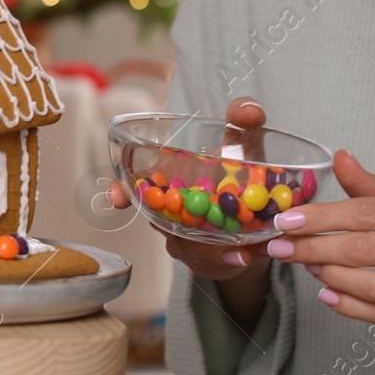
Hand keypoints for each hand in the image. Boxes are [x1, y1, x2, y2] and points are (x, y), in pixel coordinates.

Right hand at [106, 97, 273, 280]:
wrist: (259, 215)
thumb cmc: (241, 174)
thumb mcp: (245, 145)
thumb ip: (244, 123)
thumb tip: (247, 109)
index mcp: (171, 181)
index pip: (135, 187)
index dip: (121, 192)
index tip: (115, 198)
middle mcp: (171, 212)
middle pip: (158, 222)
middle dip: (168, 230)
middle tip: (185, 235)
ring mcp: (185, 238)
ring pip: (187, 247)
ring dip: (208, 251)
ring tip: (238, 252)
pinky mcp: (203, 260)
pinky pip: (208, 264)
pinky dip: (226, 262)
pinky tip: (245, 257)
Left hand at [265, 149, 374, 355]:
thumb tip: (339, 159)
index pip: (369, 213)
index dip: (323, 218)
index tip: (287, 220)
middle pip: (366, 250)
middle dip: (315, 248)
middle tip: (279, 247)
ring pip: (374, 285)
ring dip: (331, 276)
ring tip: (305, 265)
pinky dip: (352, 307)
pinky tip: (329, 294)